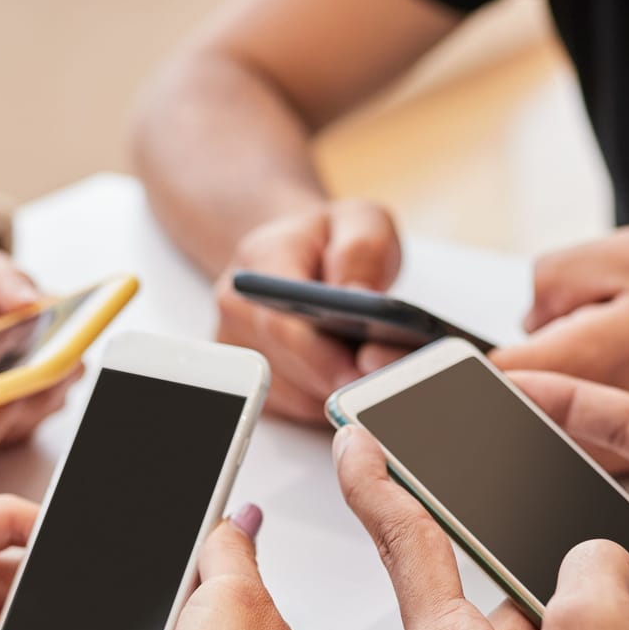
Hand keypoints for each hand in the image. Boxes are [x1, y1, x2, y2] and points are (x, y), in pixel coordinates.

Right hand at [64, 506, 313, 629]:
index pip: (194, 571)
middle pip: (149, 619)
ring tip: (43, 618)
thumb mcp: (236, 596)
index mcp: (232, 618)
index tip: (127, 528)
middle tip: (71, 571)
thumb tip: (240, 515)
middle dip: (115, 601)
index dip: (164, 550)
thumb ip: (227, 552)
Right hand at [215, 199, 401, 422]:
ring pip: (291, 395)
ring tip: (381, 382)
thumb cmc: (330, 239)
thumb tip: (359, 295)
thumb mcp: (360, 222)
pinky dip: (330, 403)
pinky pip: (295, 407)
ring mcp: (240, 346)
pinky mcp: (253, 376)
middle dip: (341, 380)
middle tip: (390, 387)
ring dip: (337, 396)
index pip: (281, 322)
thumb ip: (362, 250)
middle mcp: (238, 307)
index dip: (323, 355)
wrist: (301, 250)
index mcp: (259, 262)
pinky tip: (358, 387)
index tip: (366, 369)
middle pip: (286, 366)